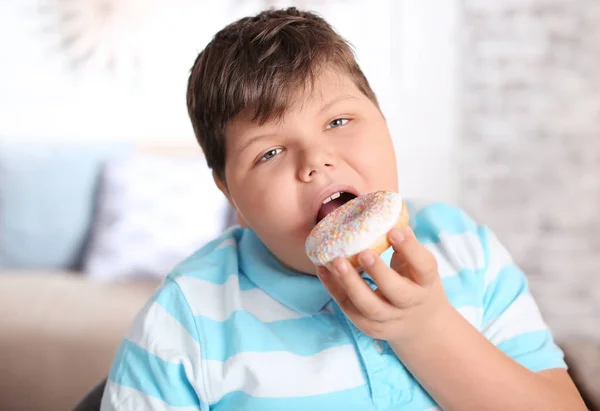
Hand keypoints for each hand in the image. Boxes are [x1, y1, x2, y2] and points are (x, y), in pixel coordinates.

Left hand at [316, 226, 451, 343]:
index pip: (424, 266)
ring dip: (351, 284)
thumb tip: (383, 211)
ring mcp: (390, 319)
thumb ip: (404, 244)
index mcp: (426, 282)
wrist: (421, 324)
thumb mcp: (418, 264)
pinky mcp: (370, 327)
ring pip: (370, 307)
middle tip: (363, 252)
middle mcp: (411, 303)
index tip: (395, 230)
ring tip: (335, 262)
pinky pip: (350, 309)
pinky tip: (323, 271)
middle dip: (379, 272)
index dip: (410, 248)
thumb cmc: (416, 282)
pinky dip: (334, 290)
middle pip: (397, 293)